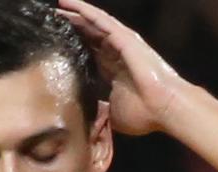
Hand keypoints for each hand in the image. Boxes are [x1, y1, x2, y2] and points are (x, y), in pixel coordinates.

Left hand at [58, 0, 186, 134]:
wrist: (164, 109)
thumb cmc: (143, 115)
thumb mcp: (111, 112)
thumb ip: (98, 108)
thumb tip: (82, 115)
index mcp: (113, 71)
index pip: (89, 52)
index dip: (74, 45)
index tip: (57, 41)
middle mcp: (117, 54)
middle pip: (90, 35)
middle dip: (72, 26)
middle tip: (54, 19)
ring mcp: (121, 44)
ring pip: (94, 24)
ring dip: (77, 13)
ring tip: (60, 5)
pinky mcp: (124, 39)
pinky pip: (102, 21)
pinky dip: (86, 11)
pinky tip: (71, 4)